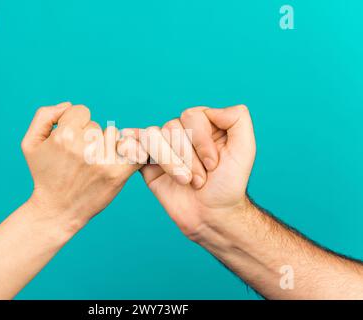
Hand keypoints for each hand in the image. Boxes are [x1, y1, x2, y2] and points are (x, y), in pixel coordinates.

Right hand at [21, 102, 140, 234]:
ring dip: (106, 146)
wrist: (57, 210)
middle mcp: (85, 147)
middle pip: (98, 125)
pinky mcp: (118, 173)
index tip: (70, 141)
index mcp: (64, 135)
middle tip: (80, 157)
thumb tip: (69, 105)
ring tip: (94, 162)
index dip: (75, 124)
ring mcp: (103, 161)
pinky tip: (122, 160)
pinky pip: (134, 151)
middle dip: (90, 137)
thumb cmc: (45, 175)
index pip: (81, 111)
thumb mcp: (30, 143)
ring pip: (114, 136)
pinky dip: (132, 153)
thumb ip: (45, 116)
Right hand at [120, 105, 255, 239]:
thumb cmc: (229, 186)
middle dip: (188, 157)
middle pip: (171, 126)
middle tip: (200, 180)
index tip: (214, 165)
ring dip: (171, 163)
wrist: (211, 216)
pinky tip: (141, 158)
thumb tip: (208, 110)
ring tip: (185, 182)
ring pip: (152, 136)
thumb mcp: (245, 150)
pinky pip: (131, 146)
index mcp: (203, 125)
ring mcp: (163, 147)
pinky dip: (131, 148)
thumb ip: (236, 118)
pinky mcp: (146, 163)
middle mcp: (182, 132)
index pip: (192, 116)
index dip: (201, 141)